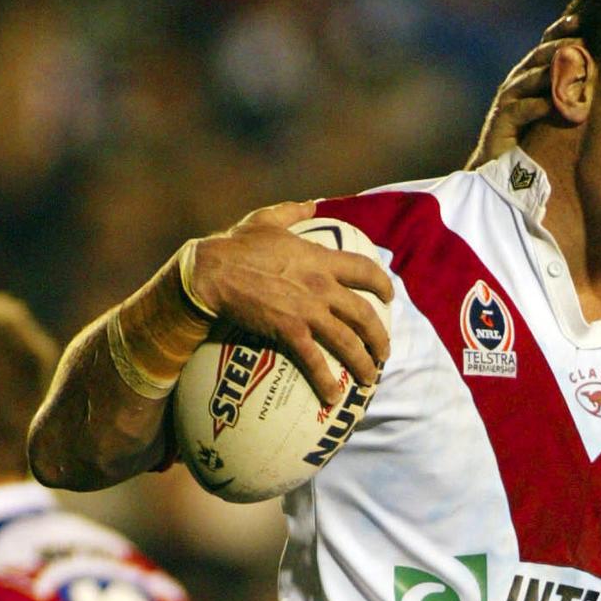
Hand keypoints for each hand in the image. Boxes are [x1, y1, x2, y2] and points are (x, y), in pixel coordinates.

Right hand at [190, 201, 393, 402]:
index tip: (390, 298)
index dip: (382, 284)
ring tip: (371, 377)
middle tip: (385, 351)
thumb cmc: (235, 245)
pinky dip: (326, 380)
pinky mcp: (289, 330)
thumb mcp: (266, 219)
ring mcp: (307, 310)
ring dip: (364, 362)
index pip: (365, 270)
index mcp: (320, 259)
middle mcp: (322, 286)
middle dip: (380, 336)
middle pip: (365, 314)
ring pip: (348, 341)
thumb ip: (293, 212)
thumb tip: (311, 204)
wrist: (210, 272)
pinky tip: (334, 396)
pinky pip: (315, 360)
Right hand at [465, 14, 581, 168]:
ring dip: (548, 71)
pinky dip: (534, 105)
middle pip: (537, 57)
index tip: (581, 19)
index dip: (560, 31)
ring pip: (527, 79)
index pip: (545, 46)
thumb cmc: (534, 140)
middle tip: (579, 40)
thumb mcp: (556, 112)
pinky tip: (550, 103)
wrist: (501, 170)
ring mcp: (508, 100)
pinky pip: (519, 110)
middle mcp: (518, 82)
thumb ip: (571, 95)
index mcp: (531, 76)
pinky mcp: (501, 122)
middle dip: (558, 46)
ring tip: (568, 65)